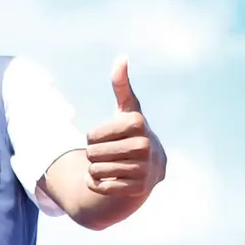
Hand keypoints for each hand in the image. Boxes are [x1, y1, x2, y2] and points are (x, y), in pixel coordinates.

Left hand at [83, 58, 165, 198]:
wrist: (152, 165)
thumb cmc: (133, 133)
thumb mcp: (128, 109)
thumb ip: (122, 86)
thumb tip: (121, 57)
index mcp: (137, 124)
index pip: (91, 135)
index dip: (93, 137)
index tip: (108, 136)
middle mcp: (144, 146)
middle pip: (92, 154)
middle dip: (94, 154)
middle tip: (111, 152)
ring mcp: (143, 168)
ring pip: (95, 171)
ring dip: (96, 169)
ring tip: (113, 164)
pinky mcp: (137, 188)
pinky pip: (99, 186)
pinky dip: (97, 184)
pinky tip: (111, 178)